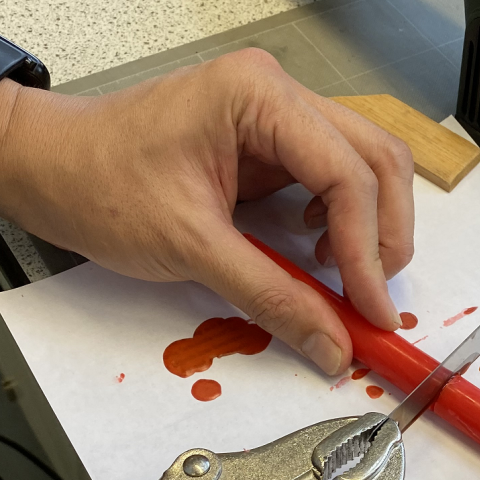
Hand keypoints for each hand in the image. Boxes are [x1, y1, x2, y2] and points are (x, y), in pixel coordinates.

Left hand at [0, 49, 414, 375]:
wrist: (53, 168)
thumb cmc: (100, 185)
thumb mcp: (191, 247)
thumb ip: (271, 297)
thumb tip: (331, 343)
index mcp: (259, 97)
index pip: (347, 173)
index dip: (369, 250)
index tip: (371, 309)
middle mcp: (279, 95)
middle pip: (376, 160)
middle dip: (386, 234)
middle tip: (374, 296)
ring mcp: (278, 115)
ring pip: (365, 165)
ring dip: (370, 226)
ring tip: (344, 272)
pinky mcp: (272, 141)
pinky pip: (335, 176)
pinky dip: (343, 218)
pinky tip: (317, 243)